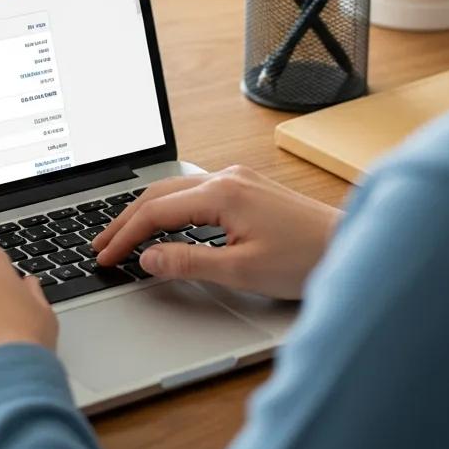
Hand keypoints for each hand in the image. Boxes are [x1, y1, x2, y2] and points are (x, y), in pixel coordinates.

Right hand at [92, 166, 341, 299]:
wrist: (349, 245)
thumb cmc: (304, 259)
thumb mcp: (241, 270)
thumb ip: (188, 262)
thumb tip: (147, 258)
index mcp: (222, 194)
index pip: (156, 212)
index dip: (125, 237)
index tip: (104, 257)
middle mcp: (226, 178)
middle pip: (159, 194)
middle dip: (125, 220)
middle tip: (99, 243)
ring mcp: (238, 179)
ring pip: (175, 190)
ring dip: (146, 212)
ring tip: (122, 235)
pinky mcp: (247, 187)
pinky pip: (194, 192)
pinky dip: (169, 207)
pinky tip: (163, 223)